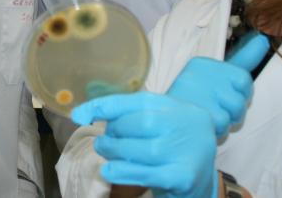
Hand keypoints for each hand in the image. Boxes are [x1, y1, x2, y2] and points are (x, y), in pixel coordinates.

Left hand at [71, 92, 218, 197]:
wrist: (201, 181)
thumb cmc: (173, 148)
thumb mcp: (160, 124)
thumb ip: (131, 115)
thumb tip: (83, 112)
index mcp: (179, 107)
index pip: (140, 100)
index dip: (107, 105)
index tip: (80, 114)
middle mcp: (187, 125)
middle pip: (141, 122)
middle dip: (114, 131)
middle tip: (104, 141)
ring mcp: (187, 152)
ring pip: (142, 149)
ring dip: (114, 151)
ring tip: (105, 152)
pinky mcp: (183, 177)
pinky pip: (146, 174)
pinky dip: (123, 172)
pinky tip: (109, 170)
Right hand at [166, 32, 269, 136]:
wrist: (165, 123)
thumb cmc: (194, 100)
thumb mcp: (216, 76)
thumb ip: (243, 58)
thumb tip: (264, 39)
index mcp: (204, 64)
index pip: (242, 79)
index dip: (238, 94)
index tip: (222, 96)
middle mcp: (200, 74)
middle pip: (241, 98)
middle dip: (233, 110)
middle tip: (213, 109)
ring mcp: (199, 92)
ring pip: (235, 112)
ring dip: (225, 121)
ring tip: (207, 117)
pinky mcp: (199, 112)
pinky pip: (224, 125)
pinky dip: (217, 130)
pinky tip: (202, 125)